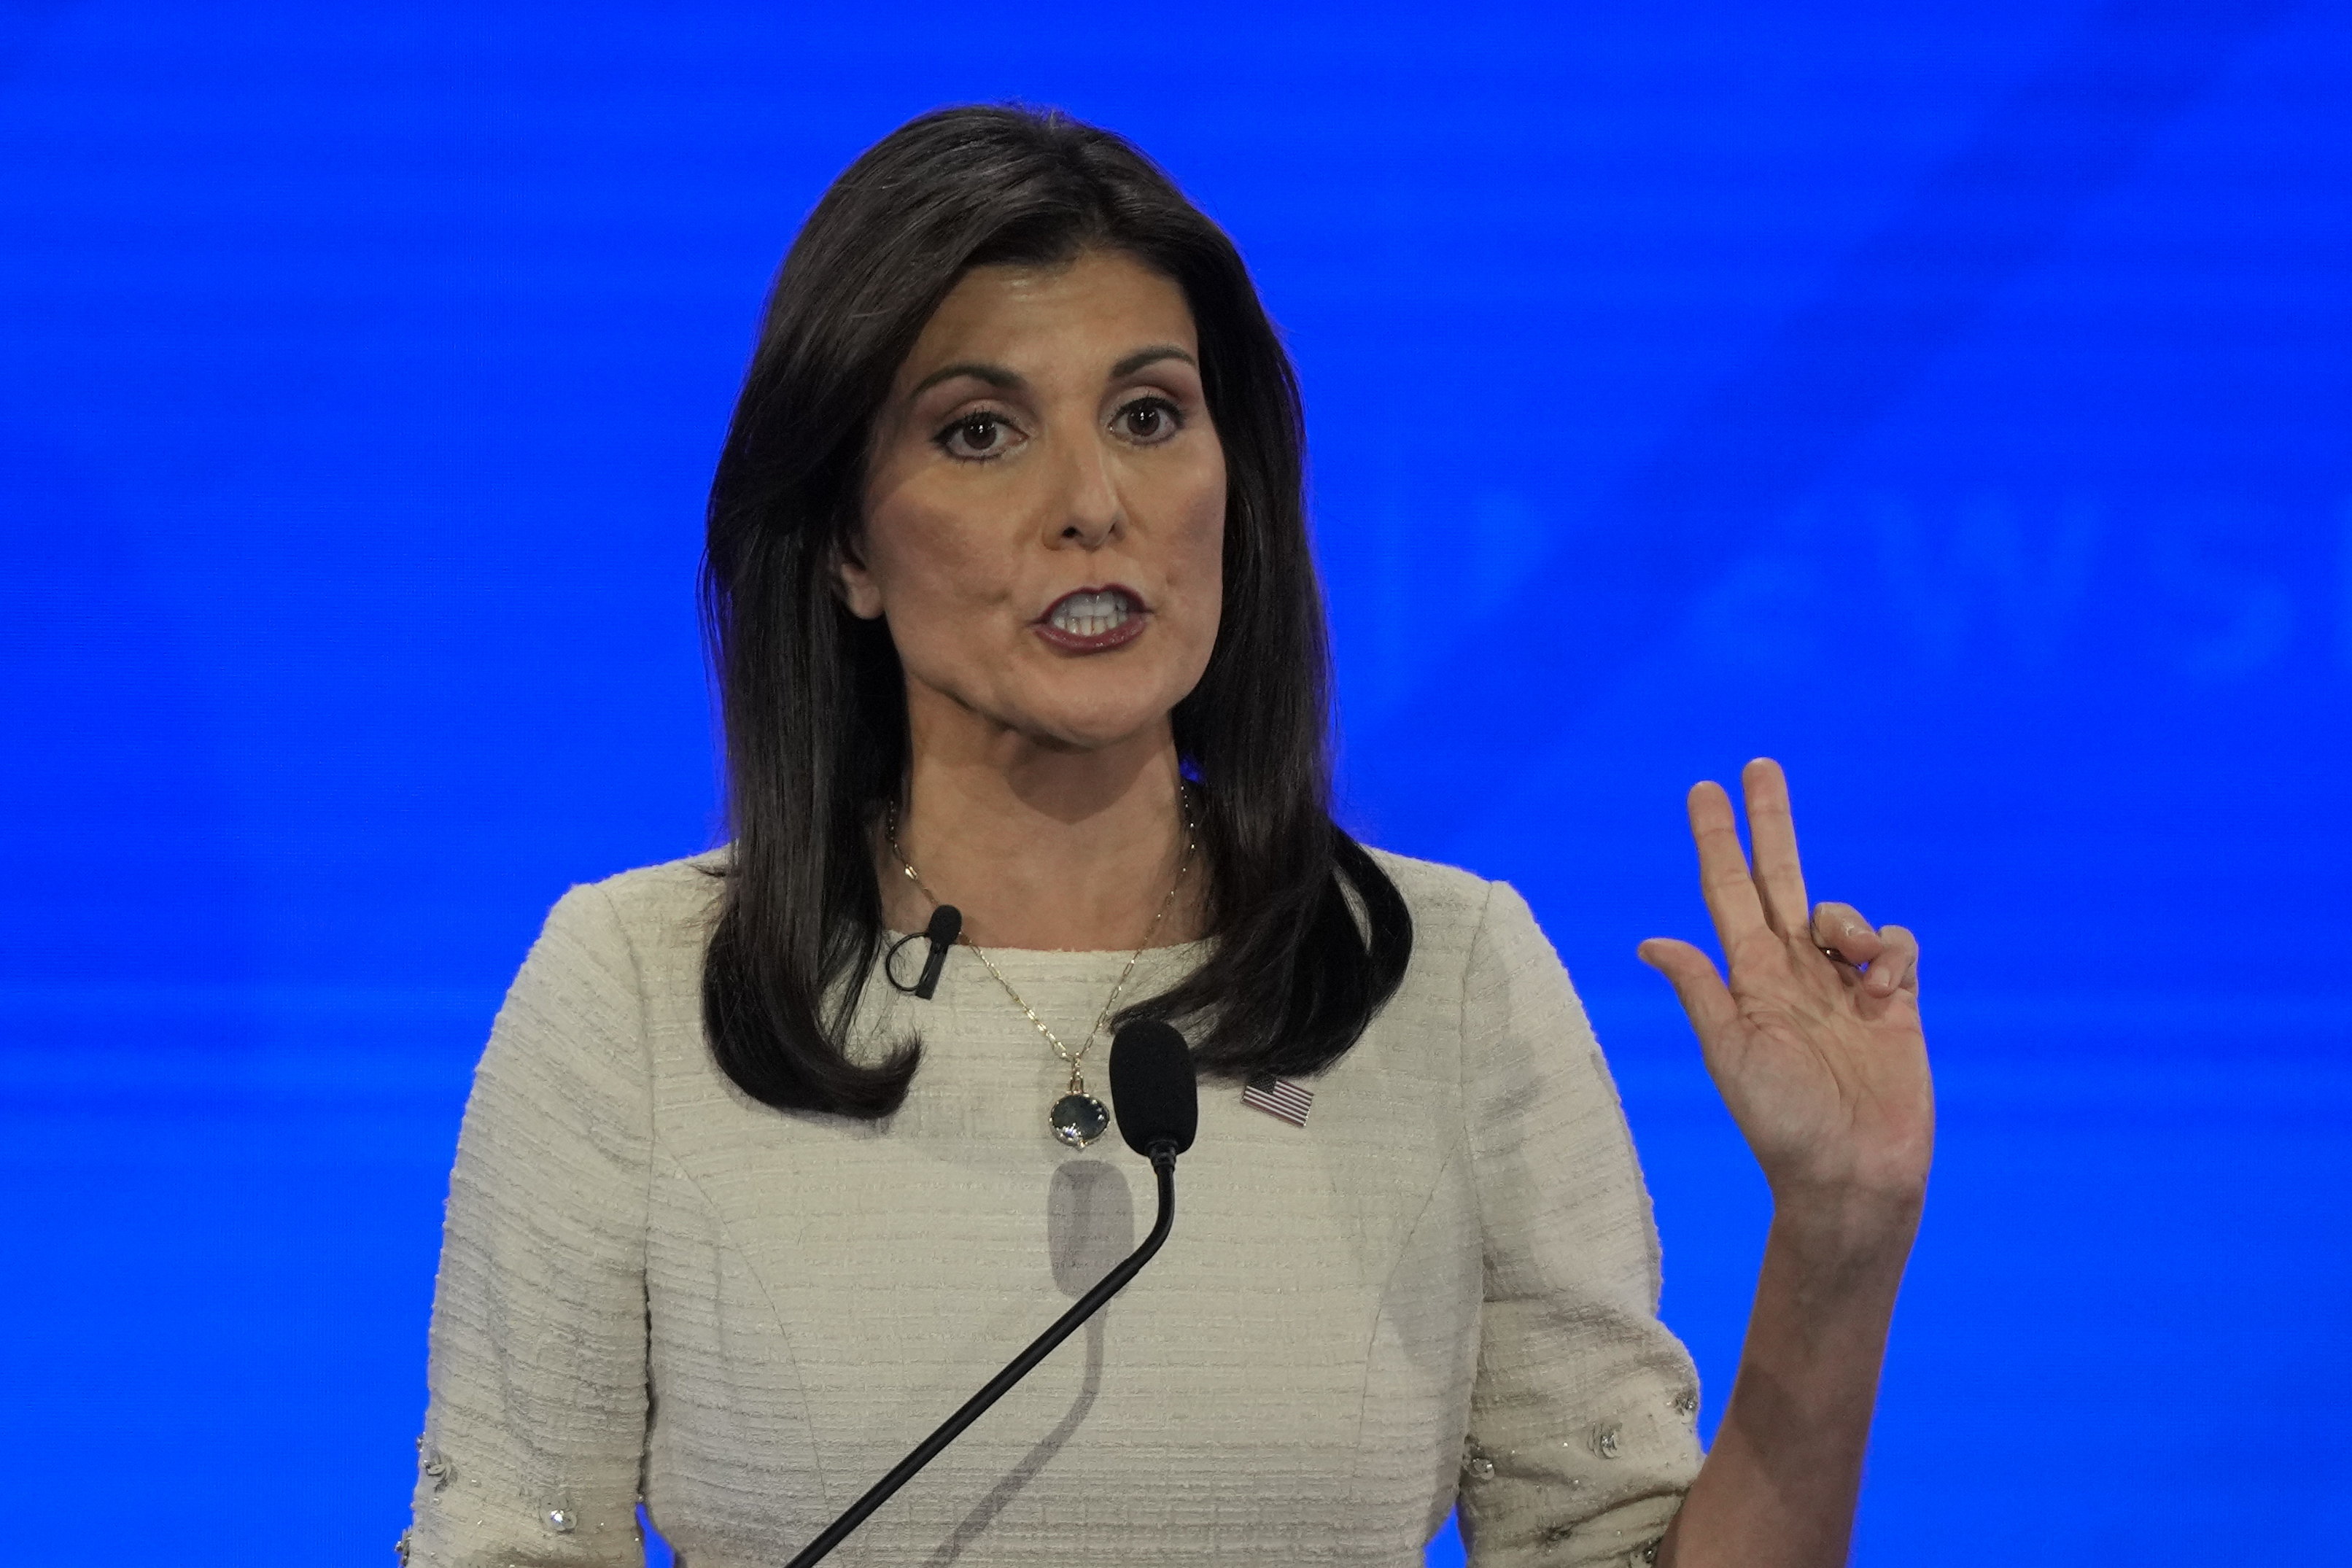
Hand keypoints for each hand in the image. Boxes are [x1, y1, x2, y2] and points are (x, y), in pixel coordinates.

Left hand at [1638, 760, 1932, 1249]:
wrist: (1851, 1176)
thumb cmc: (1782, 1124)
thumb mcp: (1731, 1053)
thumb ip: (1701, 990)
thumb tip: (1649, 940)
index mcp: (1748, 980)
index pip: (1728, 893)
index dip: (1718, 841)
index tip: (1705, 789)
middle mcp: (1793, 974)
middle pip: (1781, 879)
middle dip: (1770, 823)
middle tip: (1759, 764)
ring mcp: (1845, 987)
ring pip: (1841, 911)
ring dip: (1844, 914)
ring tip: (1852, 956)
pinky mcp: (1896, 1005)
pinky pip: (1898, 946)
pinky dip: (1891, 948)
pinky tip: (1884, 984)